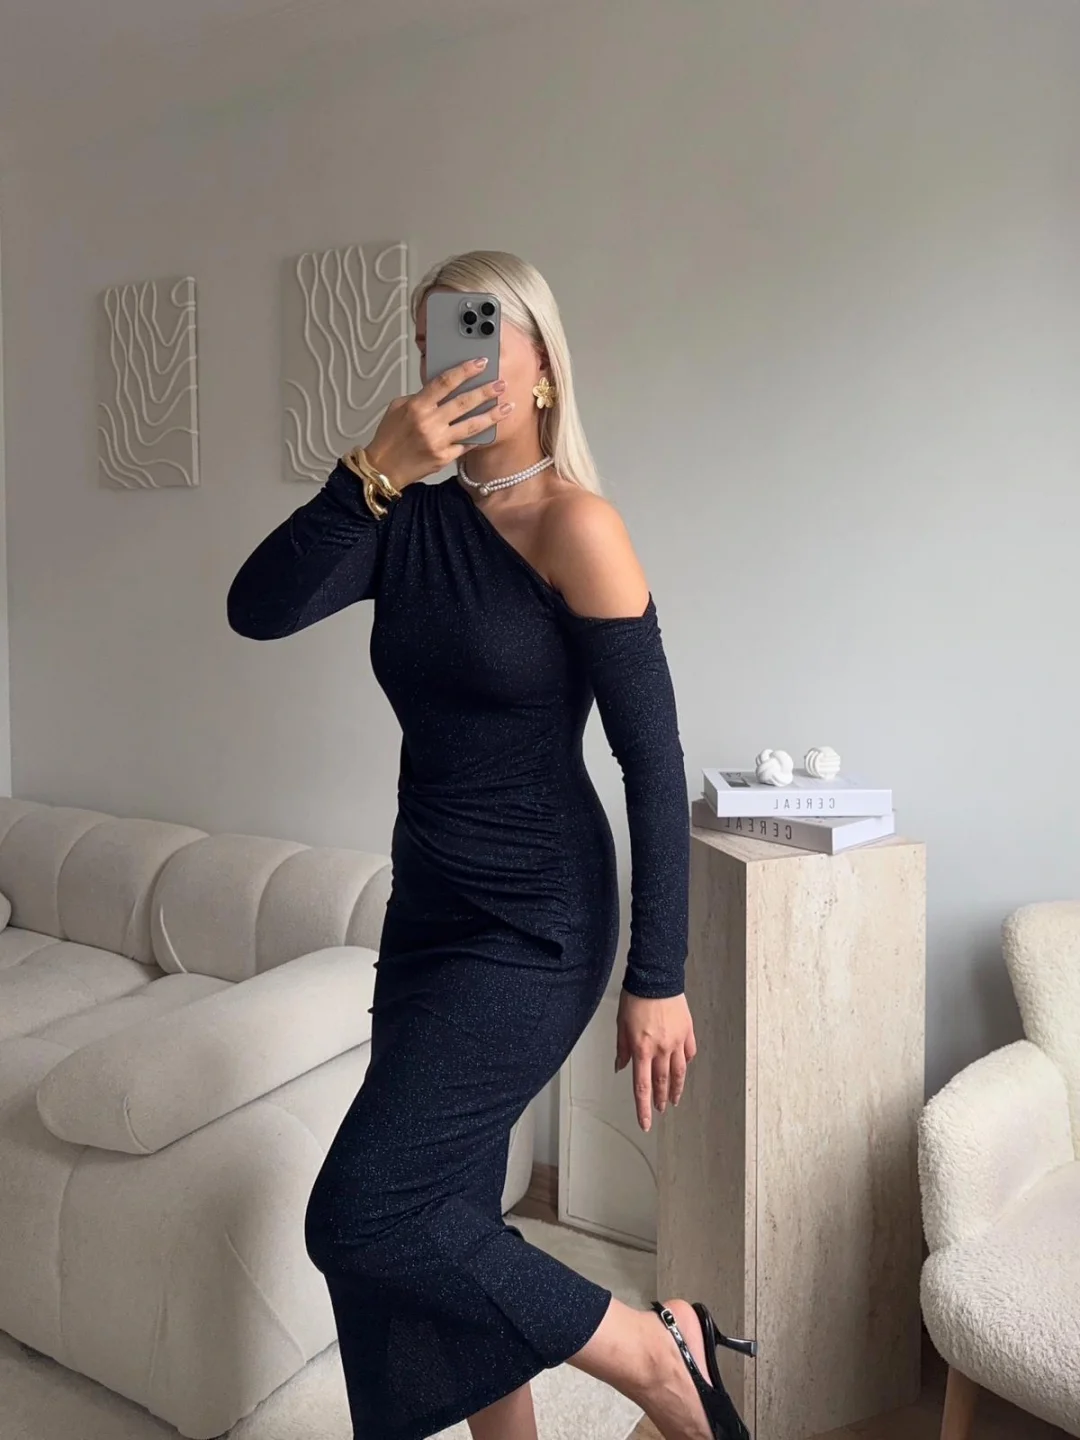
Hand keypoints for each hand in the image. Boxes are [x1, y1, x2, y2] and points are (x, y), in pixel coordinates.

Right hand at [365, 357, 512, 488]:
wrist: (384, 468)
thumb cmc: (389, 437)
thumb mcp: (397, 408)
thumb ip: (419, 397)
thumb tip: (441, 390)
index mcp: (416, 406)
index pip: (444, 382)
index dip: (465, 370)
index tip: (481, 363)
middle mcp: (429, 423)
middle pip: (464, 402)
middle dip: (485, 391)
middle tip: (501, 384)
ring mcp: (439, 441)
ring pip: (472, 425)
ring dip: (492, 414)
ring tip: (507, 406)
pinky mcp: (445, 458)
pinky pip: (467, 444)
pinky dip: (479, 437)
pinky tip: (491, 429)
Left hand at [615, 989, 696, 1131]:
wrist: (655, 977)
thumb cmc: (635, 997)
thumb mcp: (621, 1024)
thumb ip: (622, 1048)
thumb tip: (621, 1066)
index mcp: (641, 1049)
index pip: (642, 1087)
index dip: (643, 1108)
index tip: (645, 1123)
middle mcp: (661, 1049)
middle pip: (662, 1083)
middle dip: (660, 1100)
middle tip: (660, 1110)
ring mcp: (677, 1041)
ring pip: (678, 1072)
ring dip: (676, 1089)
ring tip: (674, 1099)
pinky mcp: (687, 1031)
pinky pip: (689, 1052)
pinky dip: (686, 1062)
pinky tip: (683, 1068)